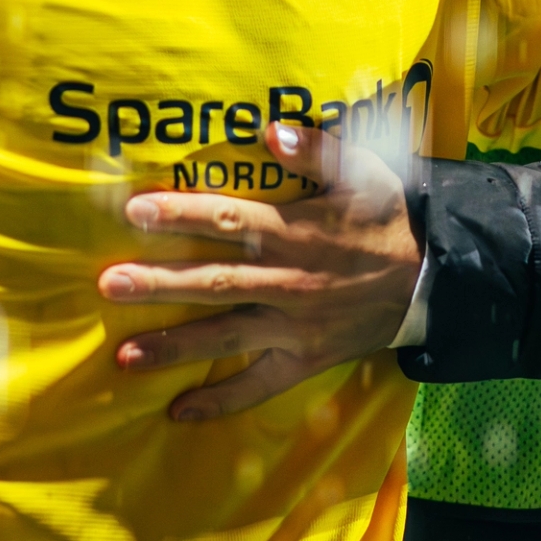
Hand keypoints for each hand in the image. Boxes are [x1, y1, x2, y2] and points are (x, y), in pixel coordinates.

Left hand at [98, 118, 422, 422]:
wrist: (431, 281)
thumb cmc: (386, 220)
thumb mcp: (363, 173)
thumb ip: (316, 149)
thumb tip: (270, 130)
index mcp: (296, 233)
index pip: (228, 222)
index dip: (181, 215)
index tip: (135, 211)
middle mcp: (288, 283)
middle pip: (214, 282)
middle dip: (159, 285)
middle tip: (109, 285)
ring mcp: (294, 327)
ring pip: (226, 337)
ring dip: (174, 346)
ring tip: (123, 355)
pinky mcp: (304, 361)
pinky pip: (258, 386)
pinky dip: (220, 401)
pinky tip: (178, 410)